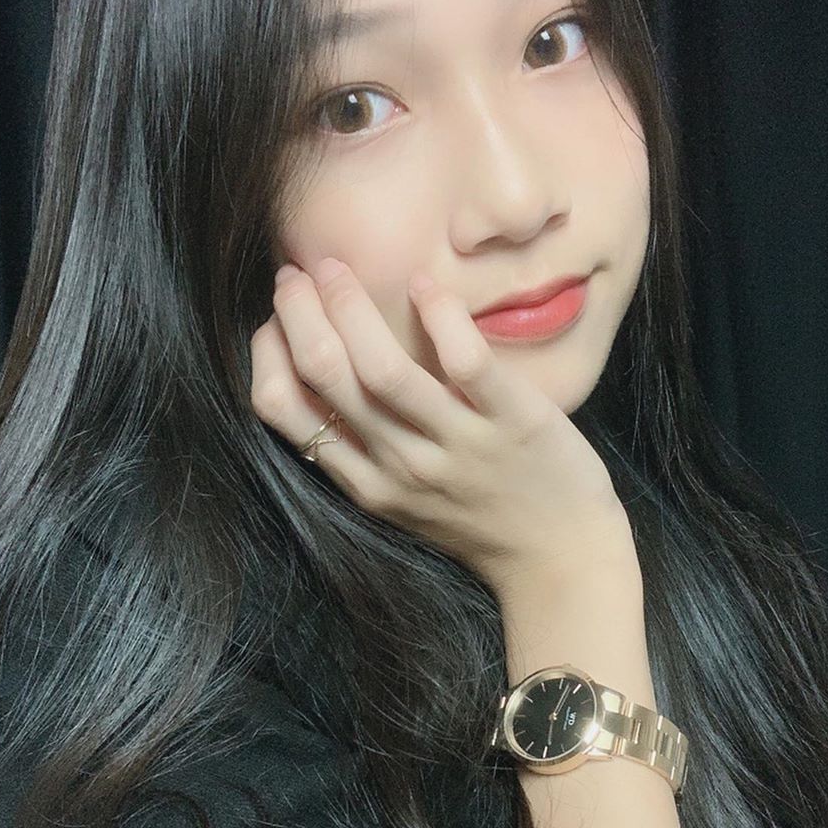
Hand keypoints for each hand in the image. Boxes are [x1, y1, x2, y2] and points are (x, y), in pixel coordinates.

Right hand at [249, 257, 630, 591]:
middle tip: (295, 272)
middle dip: (297, 313)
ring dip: (349, 307)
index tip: (276, 317)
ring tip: (336, 267)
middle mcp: (401, 465)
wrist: (560, 560)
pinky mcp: (514, 423)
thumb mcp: (402, 497)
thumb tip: (325, 368)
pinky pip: (466, 363)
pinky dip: (439, 316)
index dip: (266, 352)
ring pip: (383, 371)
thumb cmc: (479, 518)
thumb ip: (362, 446)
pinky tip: (422, 286)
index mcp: (365, 482)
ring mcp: (457, 445)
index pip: (282, 409)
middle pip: (325, 377)